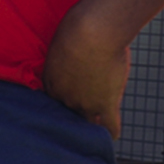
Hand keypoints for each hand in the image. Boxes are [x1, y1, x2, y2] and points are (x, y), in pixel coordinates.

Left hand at [40, 10, 131, 134]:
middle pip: (69, 113)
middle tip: (82, 113)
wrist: (93, 33)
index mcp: (51, 82)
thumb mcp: (61, 40)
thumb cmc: (77, 28)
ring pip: (87, 123)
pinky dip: (112, 132)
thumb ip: (63, 53)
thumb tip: (70, 51)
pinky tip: (113, 136)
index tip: (69, 97)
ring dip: (91, 126)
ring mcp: (85, 104)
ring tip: (95, 131)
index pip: (54, 100)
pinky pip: (110, 126)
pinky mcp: (105, 105)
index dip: (63, 98)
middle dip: (74, 113)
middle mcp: (64, 98)